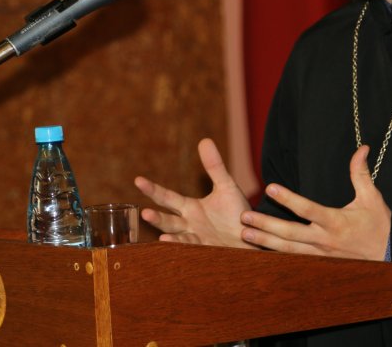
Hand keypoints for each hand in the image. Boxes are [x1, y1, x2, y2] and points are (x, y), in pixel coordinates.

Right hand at [134, 138, 255, 248]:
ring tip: (160, 232)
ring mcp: (197, 239)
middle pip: (167, 220)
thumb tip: (204, 140)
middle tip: (144, 212)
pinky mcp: (208, 250)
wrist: (253, 234)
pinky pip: (193, 247)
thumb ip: (215, 166)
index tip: (138, 180)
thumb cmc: (237, 212)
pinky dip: (181, 245)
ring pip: (177, 236)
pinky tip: (170, 241)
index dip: (153, 190)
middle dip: (156, 217)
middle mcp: (189, 224)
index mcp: (190, 208)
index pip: (167, 198)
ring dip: (167, 234)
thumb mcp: (226, 186)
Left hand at [239, 145, 390, 259]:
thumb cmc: (380, 225)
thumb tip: (362, 147)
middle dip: (266, 225)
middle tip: (244, 217)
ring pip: (288, 249)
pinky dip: (276, 255)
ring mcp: (321, 253)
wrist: (389, 257)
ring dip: (265, 242)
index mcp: (336, 221)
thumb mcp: (372, 198)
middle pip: (290, 232)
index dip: (288, 198)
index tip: (270, 187)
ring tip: (244, 234)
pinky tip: (259, 251)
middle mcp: (325, 239)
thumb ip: (360, 173)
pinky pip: (294, 259)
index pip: (308, 209)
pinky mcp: (319, 262)